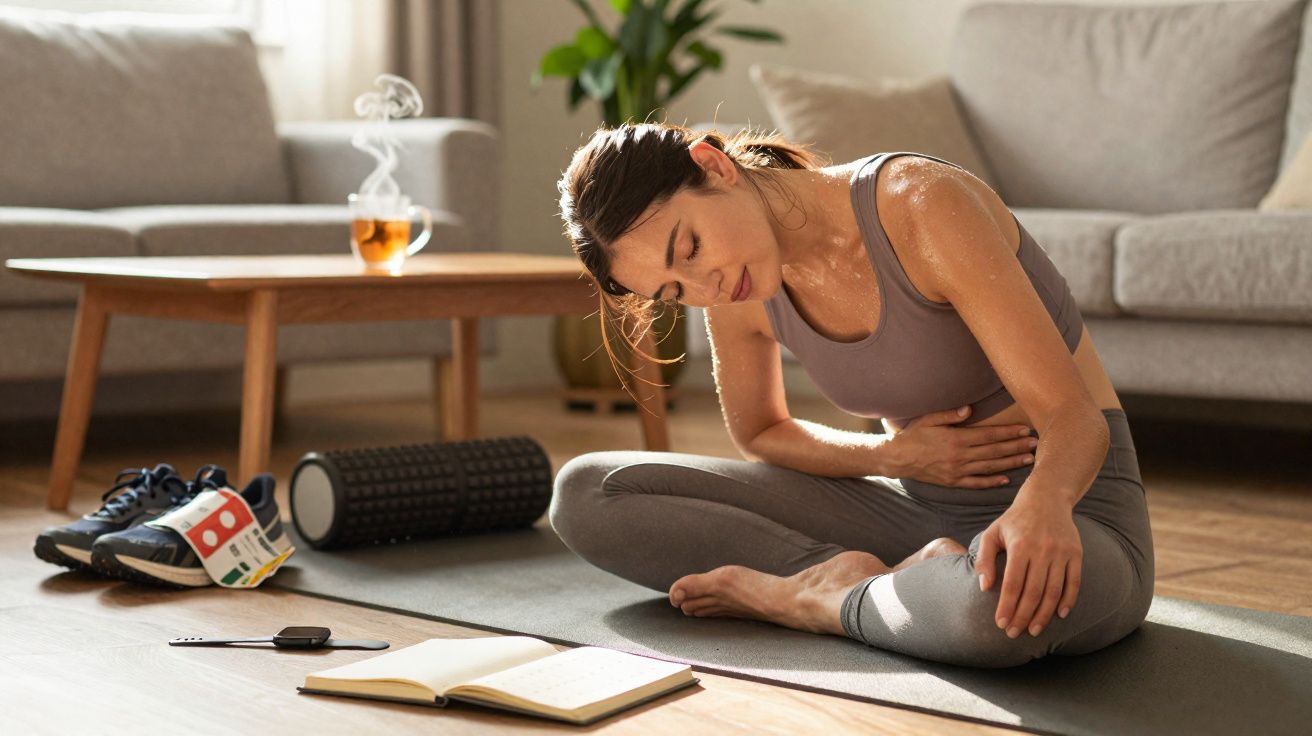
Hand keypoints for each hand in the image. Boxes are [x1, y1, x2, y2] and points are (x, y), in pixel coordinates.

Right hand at [887, 406, 1036, 487]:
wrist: (896, 458)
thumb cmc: (912, 435)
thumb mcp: (928, 419)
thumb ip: (949, 414)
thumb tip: (969, 410)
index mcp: (955, 439)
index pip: (989, 436)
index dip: (1008, 433)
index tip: (1025, 429)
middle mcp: (959, 457)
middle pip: (994, 452)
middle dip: (1016, 447)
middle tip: (1036, 444)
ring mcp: (957, 471)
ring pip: (990, 468)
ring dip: (1011, 464)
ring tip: (1029, 460)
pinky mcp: (953, 482)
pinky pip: (976, 483)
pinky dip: (992, 482)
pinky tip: (1006, 480)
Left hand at [974, 494, 1081, 637]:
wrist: (1046, 499)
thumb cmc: (1014, 520)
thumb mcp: (992, 533)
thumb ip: (985, 560)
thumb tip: (984, 588)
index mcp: (1020, 546)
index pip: (1012, 585)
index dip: (1006, 607)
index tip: (1000, 624)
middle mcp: (1042, 549)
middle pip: (1033, 592)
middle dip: (1023, 616)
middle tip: (1014, 633)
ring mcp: (1062, 552)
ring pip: (1054, 591)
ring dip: (1044, 614)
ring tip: (1033, 630)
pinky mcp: (1076, 553)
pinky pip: (1074, 582)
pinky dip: (1068, 601)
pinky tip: (1059, 615)